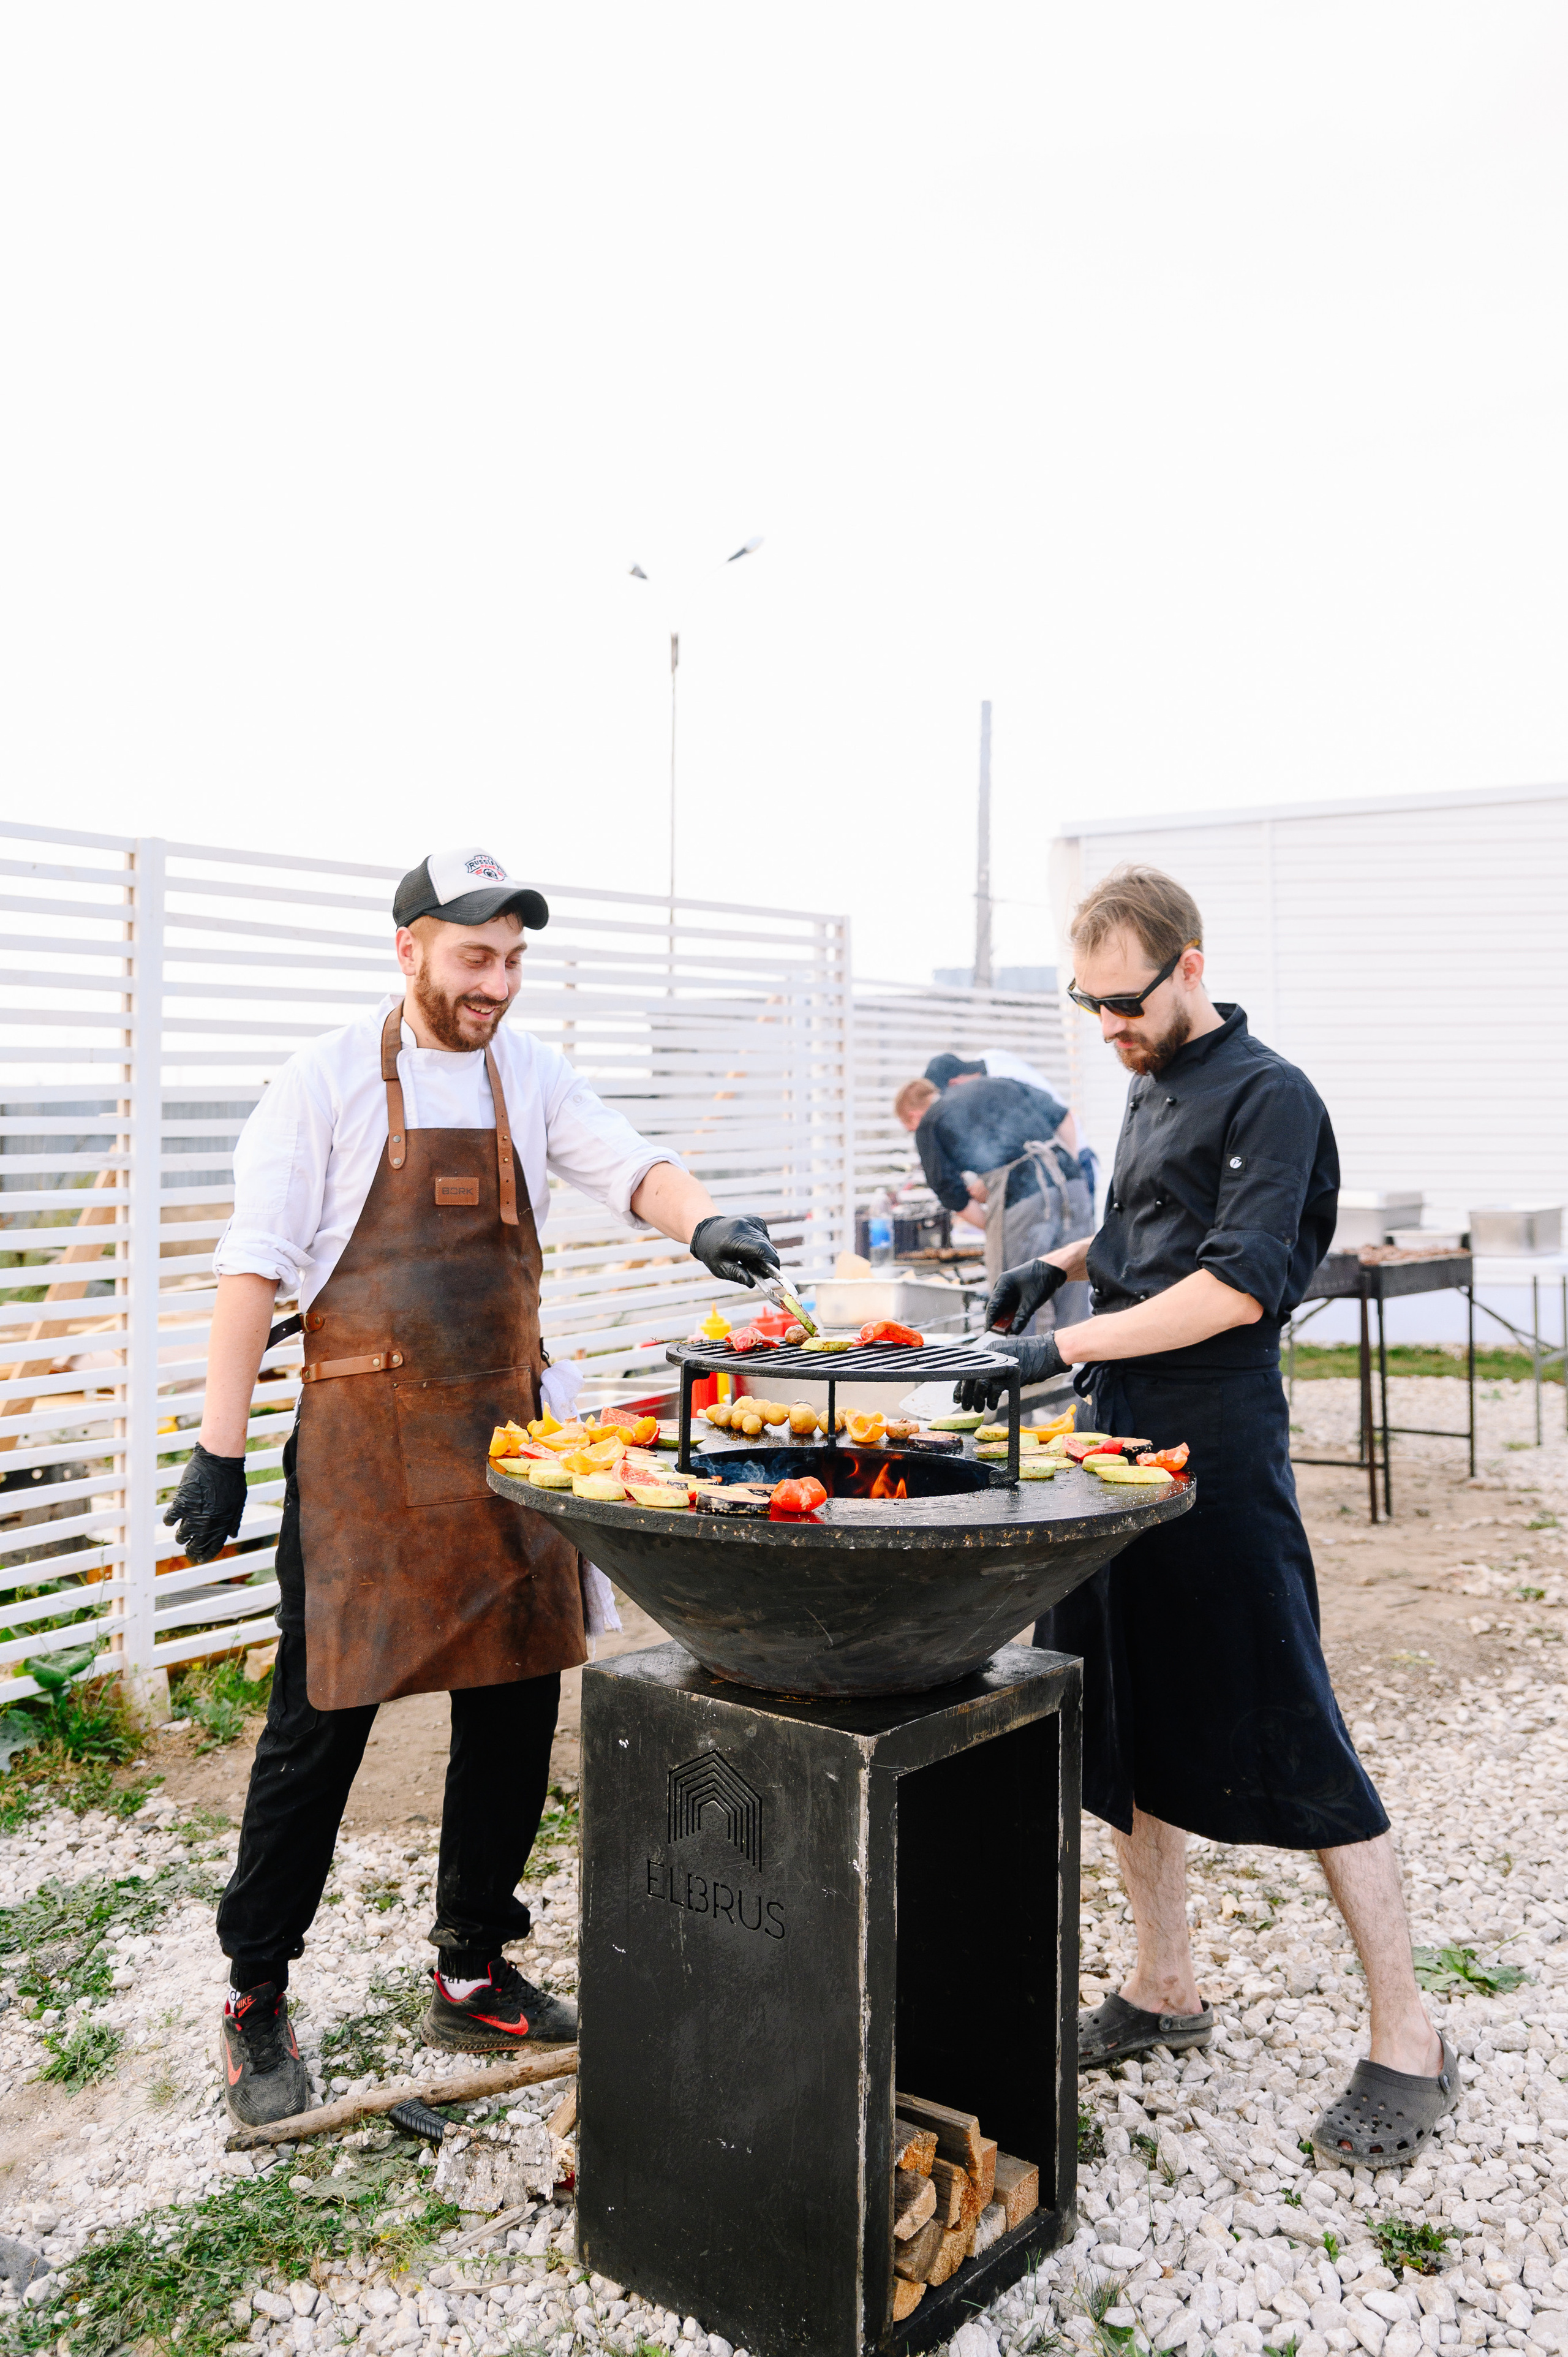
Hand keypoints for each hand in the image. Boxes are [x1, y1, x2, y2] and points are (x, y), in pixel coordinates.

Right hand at [162, 1442, 248, 1563]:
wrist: (219, 1460)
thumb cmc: (231, 1479)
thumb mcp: (239, 1502)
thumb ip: (234, 1521)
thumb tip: (232, 1535)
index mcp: (223, 1524)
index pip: (213, 1548)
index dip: (205, 1556)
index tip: (199, 1559)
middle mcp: (208, 1524)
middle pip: (195, 1546)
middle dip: (191, 1550)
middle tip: (187, 1549)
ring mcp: (193, 1515)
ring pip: (181, 1536)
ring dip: (181, 1536)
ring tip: (182, 1531)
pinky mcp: (181, 1503)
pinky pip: (169, 1519)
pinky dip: (169, 1520)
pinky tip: (171, 1518)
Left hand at [689, 1213, 780, 1290]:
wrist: (707, 1230)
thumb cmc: (712, 1252)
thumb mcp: (719, 1267)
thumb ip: (736, 1275)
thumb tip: (751, 1283)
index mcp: (735, 1238)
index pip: (761, 1249)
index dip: (771, 1263)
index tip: (774, 1275)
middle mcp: (745, 1226)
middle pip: (767, 1247)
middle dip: (768, 1262)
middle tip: (759, 1273)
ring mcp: (752, 1220)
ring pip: (768, 1243)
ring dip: (764, 1254)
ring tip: (748, 1259)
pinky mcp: (756, 1220)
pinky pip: (765, 1237)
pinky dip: (761, 1246)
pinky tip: (749, 1249)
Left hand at [954, 1330, 1066, 1411]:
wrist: (1050, 1351)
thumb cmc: (1031, 1356)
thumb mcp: (1007, 1360)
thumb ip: (994, 1368)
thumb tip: (978, 1383)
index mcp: (990, 1352)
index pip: (968, 1369)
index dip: (960, 1385)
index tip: (957, 1397)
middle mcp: (993, 1357)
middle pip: (971, 1377)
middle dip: (967, 1395)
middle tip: (966, 1406)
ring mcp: (1001, 1365)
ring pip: (980, 1385)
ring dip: (978, 1400)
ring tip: (979, 1408)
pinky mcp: (1011, 1374)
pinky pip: (995, 1390)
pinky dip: (991, 1400)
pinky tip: (992, 1405)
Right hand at [984, 1258, 1065, 1333]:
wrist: (1055, 1268)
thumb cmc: (1042, 1280)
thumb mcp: (1032, 1301)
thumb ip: (1021, 1317)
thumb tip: (1014, 1331)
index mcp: (1003, 1285)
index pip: (992, 1306)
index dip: (991, 1321)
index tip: (991, 1334)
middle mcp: (1004, 1286)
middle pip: (997, 1307)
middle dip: (1000, 1321)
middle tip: (1003, 1334)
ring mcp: (1010, 1288)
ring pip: (1005, 1307)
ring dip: (1008, 1318)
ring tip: (1012, 1329)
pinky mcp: (1017, 1291)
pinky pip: (1012, 1305)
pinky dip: (1014, 1313)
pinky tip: (1019, 1321)